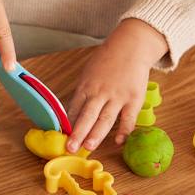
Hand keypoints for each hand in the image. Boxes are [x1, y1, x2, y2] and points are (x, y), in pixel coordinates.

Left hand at [66, 19, 167, 151]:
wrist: (130, 46)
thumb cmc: (107, 60)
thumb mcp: (89, 73)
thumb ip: (83, 93)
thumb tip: (73, 113)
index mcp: (86, 86)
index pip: (73, 109)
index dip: (67, 125)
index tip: (61, 139)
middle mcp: (100, 92)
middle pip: (87, 116)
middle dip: (77, 133)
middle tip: (70, 148)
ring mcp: (117, 96)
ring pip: (105, 119)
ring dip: (96, 134)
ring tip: (88, 147)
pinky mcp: (133, 99)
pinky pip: (128, 118)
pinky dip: (124, 131)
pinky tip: (119, 142)